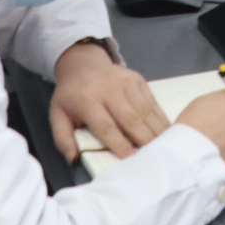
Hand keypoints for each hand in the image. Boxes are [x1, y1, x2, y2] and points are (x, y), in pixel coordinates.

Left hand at [47, 42, 168, 158]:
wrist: (83, 65)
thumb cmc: (71, 96)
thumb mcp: (57, 115)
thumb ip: (63, 139)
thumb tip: (73, 159)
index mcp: (87, 100)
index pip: (106, 126)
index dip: (120, 143)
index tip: (131, 159)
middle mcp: (109, 90)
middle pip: (131, 119)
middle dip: (144, 140)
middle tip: (154, 158)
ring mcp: (126, 82)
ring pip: (145, 111)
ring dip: (156, 131)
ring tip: (165, 148)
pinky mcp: (138, 80)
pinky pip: (152, 102)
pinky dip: (160, 118)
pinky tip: (166, 131)